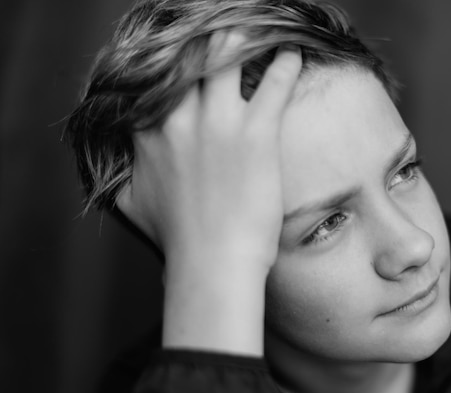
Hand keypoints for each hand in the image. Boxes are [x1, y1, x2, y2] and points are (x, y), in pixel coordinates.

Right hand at [116, 32, 301, 354]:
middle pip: (189, 55)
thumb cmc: (176, 238)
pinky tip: (294, 52)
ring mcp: (218, 122)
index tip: (188, 57)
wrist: (212, 263)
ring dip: (243, 39)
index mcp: (148, 130)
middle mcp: (179, 117)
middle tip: (226, 35)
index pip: (155, 77)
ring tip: (259, 32)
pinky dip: (286, 63)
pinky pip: (275, 82)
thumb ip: (120, 177)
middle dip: (208, 40)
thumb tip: (117, 172)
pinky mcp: (256, 133)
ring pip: (227, 55)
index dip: (173, 62)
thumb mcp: (130, 204)